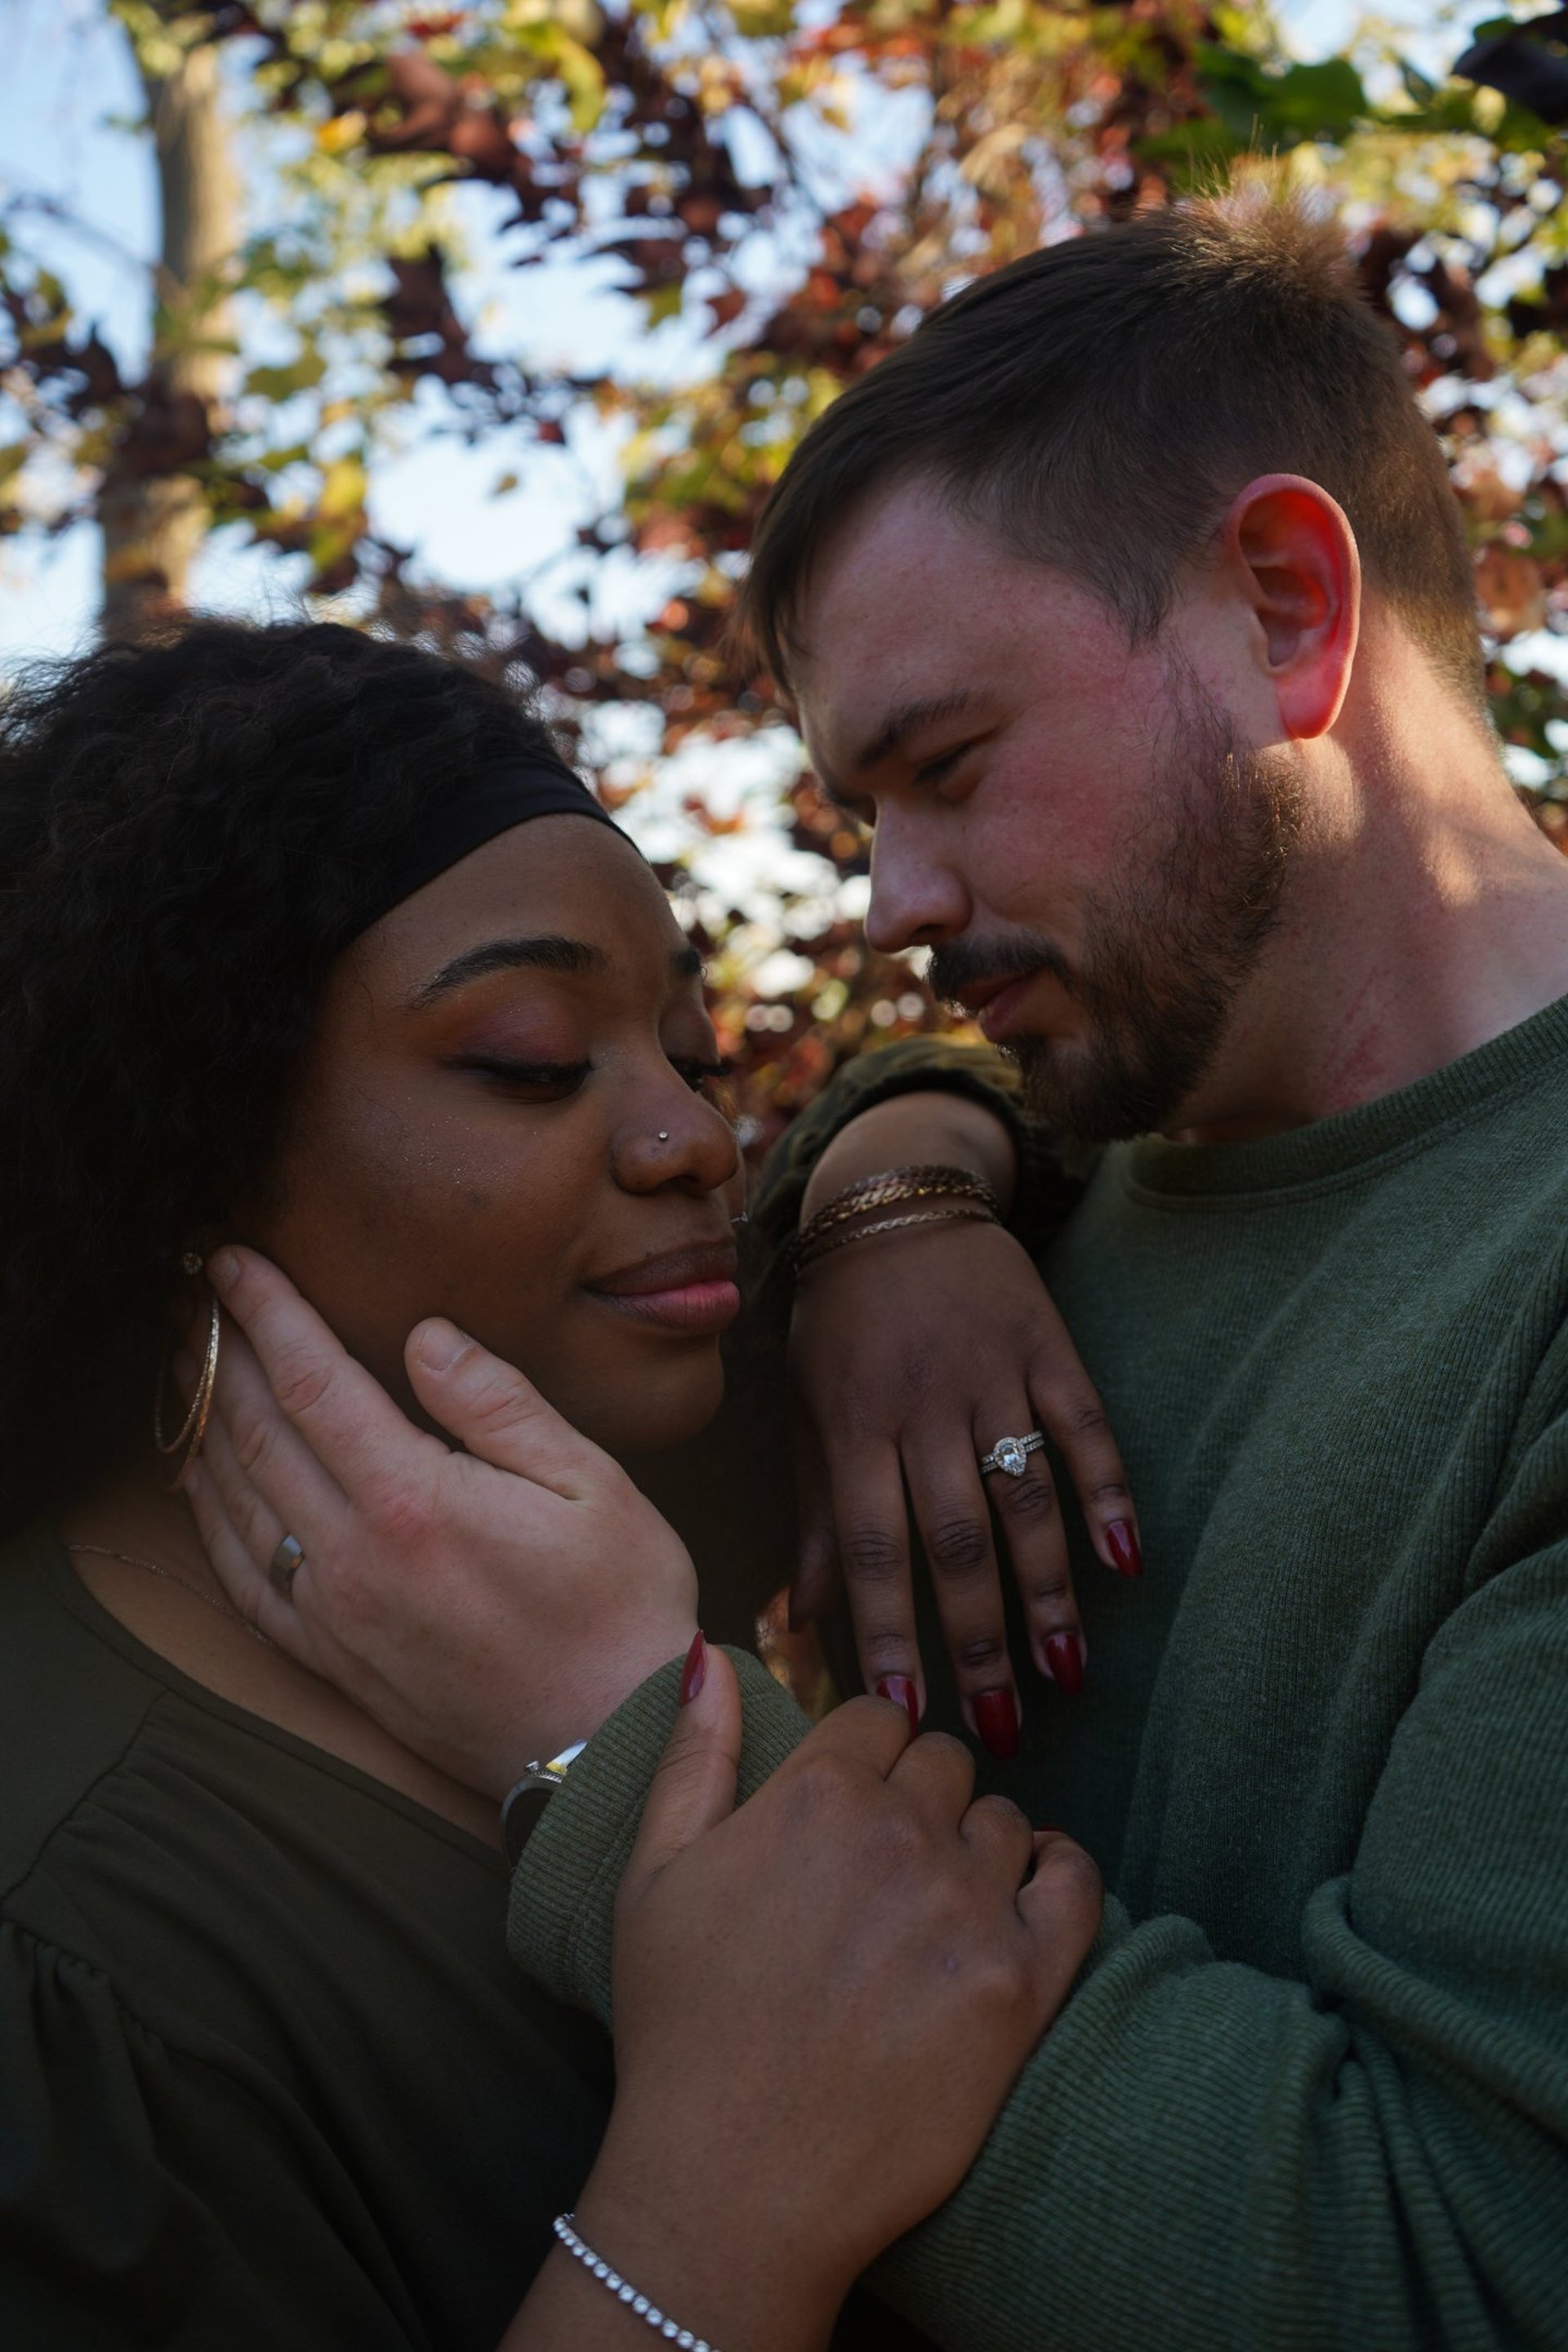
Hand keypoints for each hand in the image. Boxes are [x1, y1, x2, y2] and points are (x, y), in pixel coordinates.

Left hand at [182, 1245, 698, 1795]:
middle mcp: (353, 1558)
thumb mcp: (593, 1484)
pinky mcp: (334, 1661)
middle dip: (221, 1353)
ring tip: (189, 1364)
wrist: (612, 1744)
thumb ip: (498, 1404)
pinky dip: (211, 1519)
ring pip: (237, 1501)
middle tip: (197, 1295)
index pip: (311, 1382)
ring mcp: (334, 1615)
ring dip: (204, 1423)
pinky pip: (244, 1579)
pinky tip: (201, 1482)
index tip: (234, 1260)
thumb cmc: (621, 1607)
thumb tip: (424, 1335)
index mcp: (414, 1501)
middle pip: (257, 1433)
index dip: (266, 1313)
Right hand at [577, 1656, 1101, 2336]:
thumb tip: (715, 1651)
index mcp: (815, 1792)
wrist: (733, 2184)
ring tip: (938, 1903)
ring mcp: (967, 1907)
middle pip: (947, 1763)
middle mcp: (902, 1832)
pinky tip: (1034, 1889)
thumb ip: (695, 1753)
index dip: (867, 1754)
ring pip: (1005, 1821)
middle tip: (886, 1867)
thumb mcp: (652, 1876)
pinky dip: (1061, 1873)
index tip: (851, 1801)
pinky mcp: (1020, 1986)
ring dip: (978, 1846)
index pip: (880, 1717)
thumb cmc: (681, 2030)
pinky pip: (1076, 1885)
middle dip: (920, 1798)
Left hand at [790, 1096, 1139, 1743]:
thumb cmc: (840, 1326)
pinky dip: (1109, 1493)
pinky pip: (1083, 1426)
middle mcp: (922, 1405)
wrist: (891, 1199)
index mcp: (853, 1426)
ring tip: (1064, 1673)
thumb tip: (806, 1621)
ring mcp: (990, 1373)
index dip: (886, 1634)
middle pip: (953, 1538)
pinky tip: (1126, 1565)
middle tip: (997, 1728)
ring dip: (1045, 1590)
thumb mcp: (806, 1410)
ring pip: (1023, 1495)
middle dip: (974, 1639)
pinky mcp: (1047, 1345)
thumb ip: (814, 1513)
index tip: (901, 1717)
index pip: (871, 1547)